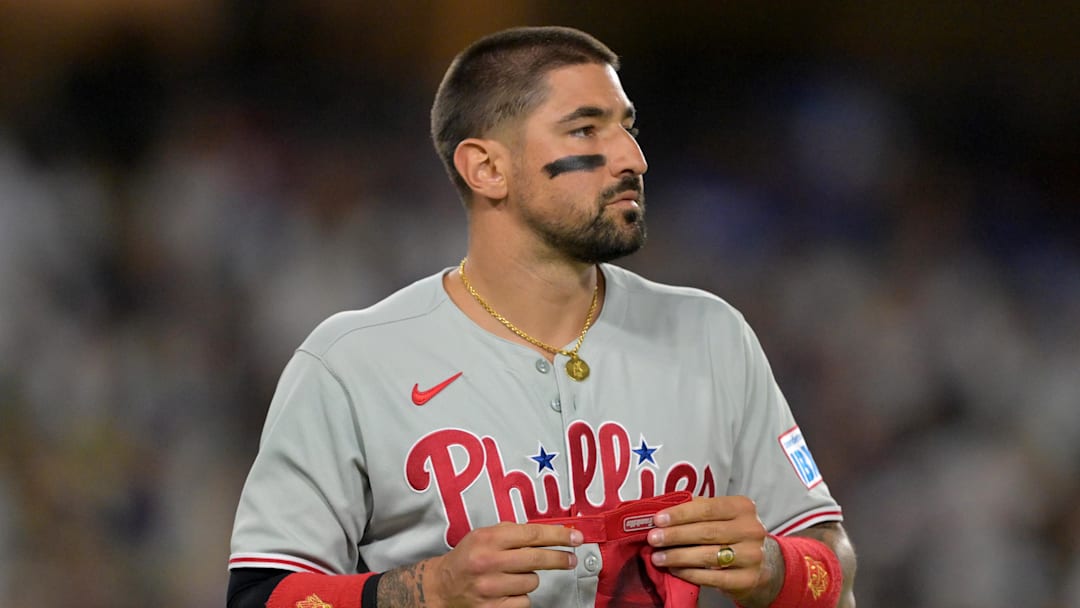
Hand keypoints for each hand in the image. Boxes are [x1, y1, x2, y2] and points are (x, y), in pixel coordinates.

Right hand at [428, 521, 583, 606]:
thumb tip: (550, 533)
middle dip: (559, 559)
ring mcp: (491, 588)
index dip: (558, 536)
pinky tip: (507, 591)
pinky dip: (520, 597)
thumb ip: (512, 532)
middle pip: (537, 559)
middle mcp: (488, 562)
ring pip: (532, 582)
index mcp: (488, 539)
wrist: (441, 587)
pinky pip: (524, 602)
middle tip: (570, 559)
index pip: (532, 534)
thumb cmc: (466, 558)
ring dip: (529, 579)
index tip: (575, 537)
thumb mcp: (483, 535)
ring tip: (513, 576)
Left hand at [646, 496, 774, 603]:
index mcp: (743, 507)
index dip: (680, 514)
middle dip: (675, 535)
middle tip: (653, 538)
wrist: (762, 565)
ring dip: (678, 556)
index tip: (658, 519)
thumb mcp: (723, 516)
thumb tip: (664, 512)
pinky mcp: (747, 579)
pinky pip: (713, 577)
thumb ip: (699, 510)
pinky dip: (690, 573)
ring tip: (658, 557)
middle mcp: (751, 530)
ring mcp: (751, 555)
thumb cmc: (733, 534)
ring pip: (708, 556)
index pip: (707, 508)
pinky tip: (675, 570)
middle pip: (706, 532)